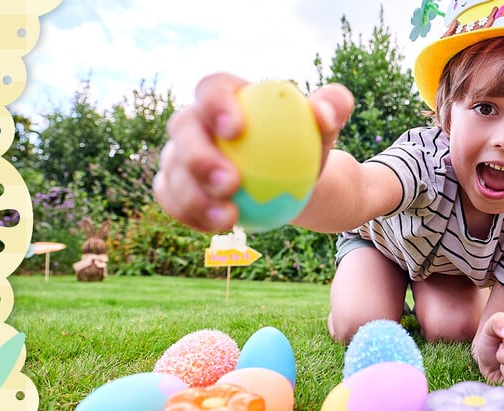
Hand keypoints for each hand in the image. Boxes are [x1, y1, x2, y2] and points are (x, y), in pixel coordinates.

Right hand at [152, 72, 353, 232]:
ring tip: (228, 217)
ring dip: (194, 197)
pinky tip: (218, 227)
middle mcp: (193, 120)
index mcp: (224, 94)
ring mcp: (179, 154)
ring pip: (173, 170)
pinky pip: (172, 200)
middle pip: (183, 129)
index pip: (212, 89)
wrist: (288, 180)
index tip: (236, 129)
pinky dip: (192, 216)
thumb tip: (324, 112)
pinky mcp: (174, 185)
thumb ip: (331, 106)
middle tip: (230, 182)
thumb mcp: (325, 125)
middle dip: (199, 156)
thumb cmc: (304, 144)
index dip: (215, 104)